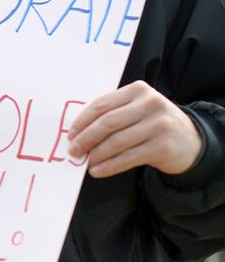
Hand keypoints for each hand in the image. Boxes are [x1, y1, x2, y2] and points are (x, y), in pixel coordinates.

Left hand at [68, 80, 201, 177]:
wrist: (190, 140)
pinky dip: (110, 166)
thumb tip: (78, 132)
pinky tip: (98, 171)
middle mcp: (150, 104)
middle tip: (73, 151)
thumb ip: (112, 113)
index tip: (70, 135)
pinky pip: (129, 158)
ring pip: (117, 142)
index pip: (102, 105)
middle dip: (86, 138)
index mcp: (138, 90)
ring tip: (85, 162)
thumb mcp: (137, 109)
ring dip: (96, 154)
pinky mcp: (163, 147)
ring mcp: (159, 125)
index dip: (83, 121)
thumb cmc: (153, 123)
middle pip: (108, 123)